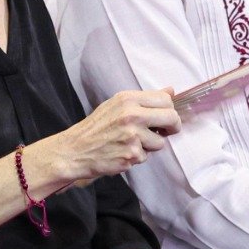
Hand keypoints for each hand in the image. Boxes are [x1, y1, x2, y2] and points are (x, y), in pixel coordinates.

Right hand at [30, 89, 179, 186]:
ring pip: (160, 142)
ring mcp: (132, 135)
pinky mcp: (132, 154)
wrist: (76, 149)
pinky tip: (122, 152)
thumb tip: (171, 90)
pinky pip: (146, 156)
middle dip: (172, 128)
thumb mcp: (117, 105)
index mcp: (128, 99)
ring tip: (130, 143)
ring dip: (149, 146)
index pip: (166, 100)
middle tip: (163, 132)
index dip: (169, 111)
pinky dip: (137, 157)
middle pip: (171, 118)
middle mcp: (132, 114)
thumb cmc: (97, 127)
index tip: (164, 119)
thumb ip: (145, 99)